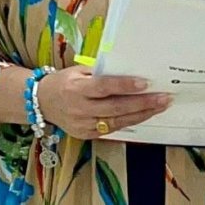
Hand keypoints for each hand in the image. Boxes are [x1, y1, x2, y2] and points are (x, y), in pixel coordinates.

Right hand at [37, 66, 171, 139]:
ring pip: (117, 121)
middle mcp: (80, 108)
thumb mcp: (78, 71)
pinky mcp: (86, 135)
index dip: (125, 86)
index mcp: (76, 88)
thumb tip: (128, 68)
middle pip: (115, 107)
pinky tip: (145, 115)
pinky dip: (130, 121)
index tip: (145, 83)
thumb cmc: (63, 82)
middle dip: (143, 103)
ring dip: (142, 114)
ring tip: (160, 106)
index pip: (104, 87)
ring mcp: (83, 125)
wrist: (41, 103)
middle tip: (164, 97)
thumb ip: (100, 72)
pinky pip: (112, 129)